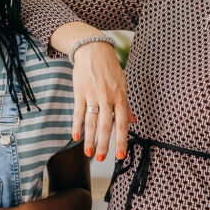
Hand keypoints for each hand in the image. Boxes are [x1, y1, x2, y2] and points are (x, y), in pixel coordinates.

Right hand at [71, 40, 132, 161]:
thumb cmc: (110, 69)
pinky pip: (78, 112)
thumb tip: (133, 122)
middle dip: (103, 144)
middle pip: (105, 126)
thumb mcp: (122, 85)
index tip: (119, 156)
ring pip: (91, 122)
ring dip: (89, 139)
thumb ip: (126, 106)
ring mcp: (92, 95)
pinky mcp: (80, 92)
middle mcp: (107, 98)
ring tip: (87, 153)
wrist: (93, 50)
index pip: (121, 124)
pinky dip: (77, 125)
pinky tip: (75, 136)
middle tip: (100, 159)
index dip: (121, 141)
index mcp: (120, 97)